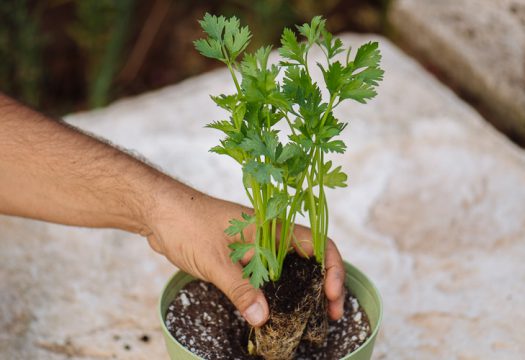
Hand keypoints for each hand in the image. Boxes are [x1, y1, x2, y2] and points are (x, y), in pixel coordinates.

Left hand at [144, 184, 344, 326]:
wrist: (159, 213)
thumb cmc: (186, 223)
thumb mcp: (215, 260)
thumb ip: (240, 289)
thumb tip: (263, 318)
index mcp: (271, 226)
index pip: (316, 243)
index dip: (332, 268)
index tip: (332, 295)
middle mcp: (269, 236)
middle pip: (309, 260)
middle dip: (324, 286)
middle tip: (329, 315)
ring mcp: (256, 247)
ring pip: (289, 271)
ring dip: (302, 292)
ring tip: (310, 319)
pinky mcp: (243, 258)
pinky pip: (268, 278)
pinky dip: (277, 294)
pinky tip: (277, 313)